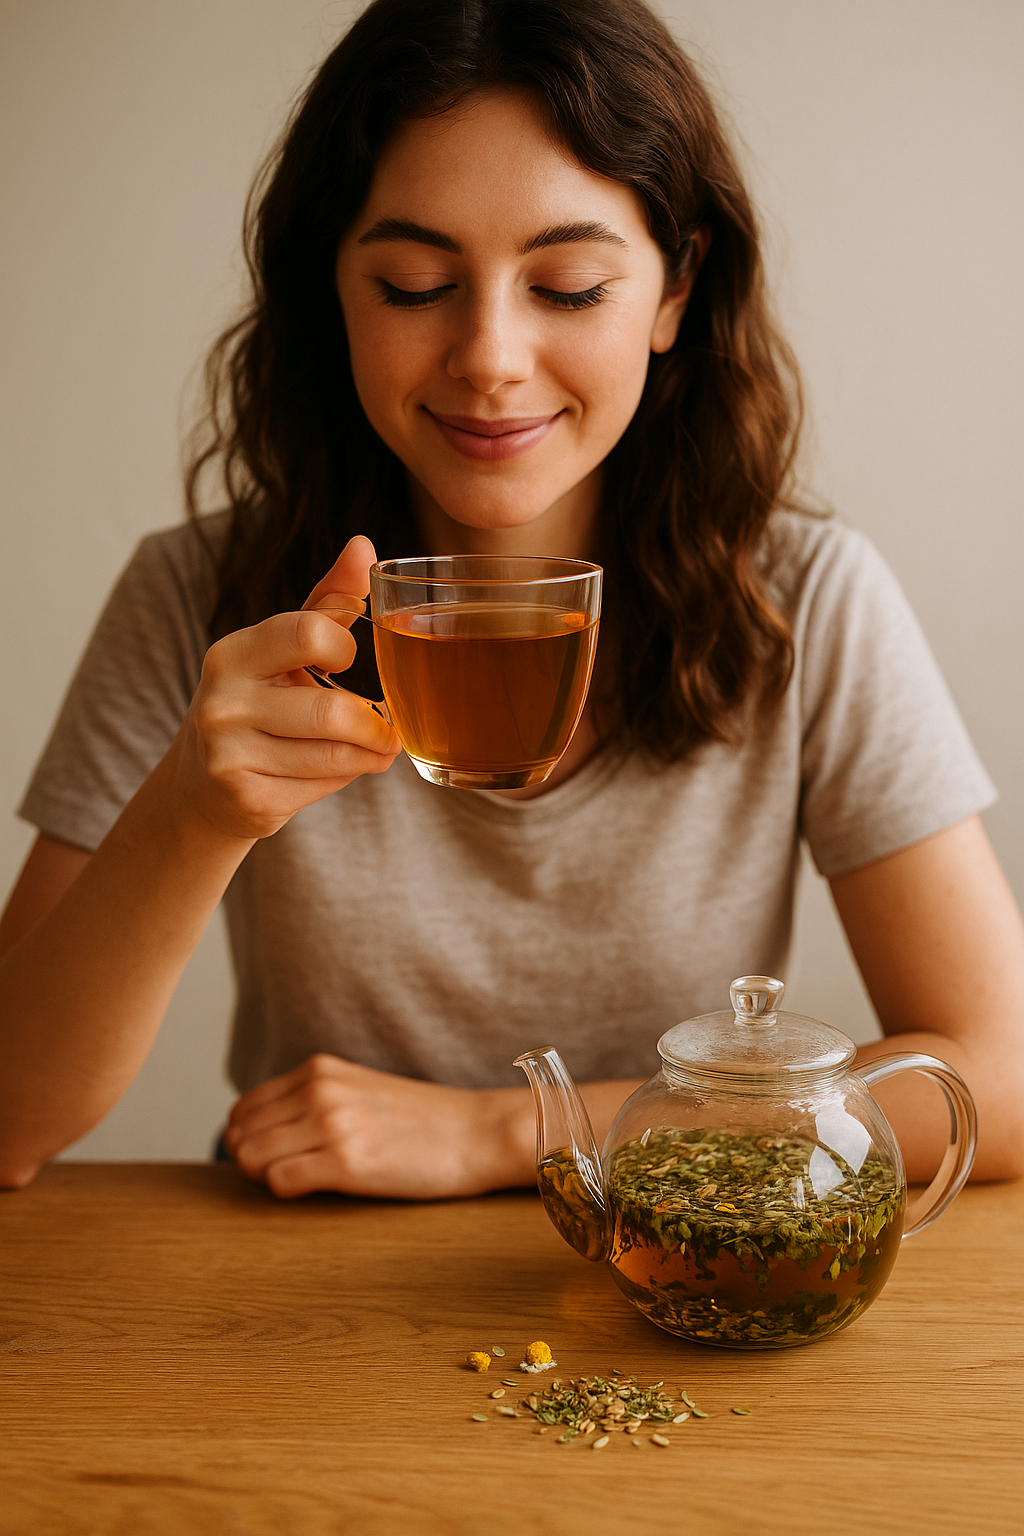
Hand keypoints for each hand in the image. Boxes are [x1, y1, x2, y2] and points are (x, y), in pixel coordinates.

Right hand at [170, 535, 400, 840]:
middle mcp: (221, 702)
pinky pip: (323, 786)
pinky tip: (336, 771)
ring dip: (368, 754)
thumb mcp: (281, 650)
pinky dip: (344, 779)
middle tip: (387, 727)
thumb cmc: (257, 703)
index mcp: (232, 653)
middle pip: (332, 709)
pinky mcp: (246, 799)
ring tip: (372, 749)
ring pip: (335, 754)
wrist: (201, 787)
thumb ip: (327, 600)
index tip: (350, 662)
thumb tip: (365, 546)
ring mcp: (228, 755)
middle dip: (374, 724)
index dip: (346, 650)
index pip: (310, 634)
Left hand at [223, 1053, 532, 1199]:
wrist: (475, 1132)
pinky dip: (287, 1191)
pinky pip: (280, 1181)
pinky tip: (319, 1187)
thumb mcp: (357, 1089)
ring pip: (251, 1157)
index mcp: (318, 1070)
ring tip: (304, 1180)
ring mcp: (332, 1124)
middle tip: (286, 1173)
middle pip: (241, 1134)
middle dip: (252, 1161)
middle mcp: (320, 1091)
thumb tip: (256, 1135)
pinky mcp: (347, 1162)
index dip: (249, 1138)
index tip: (273, 1156)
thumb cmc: (420, 1120)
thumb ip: (311, 1100)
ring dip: (266, 1177)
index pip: (245, 1108)